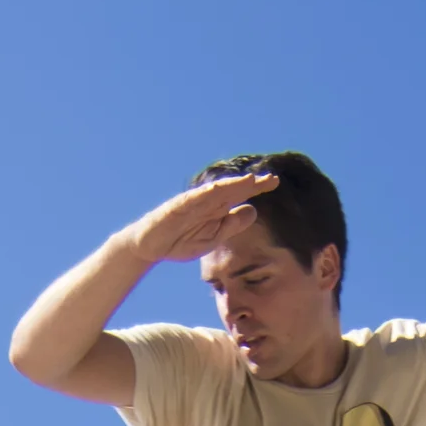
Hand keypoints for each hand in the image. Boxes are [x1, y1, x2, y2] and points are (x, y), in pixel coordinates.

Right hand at [138, 166, 279, 261]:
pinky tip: (220, 189)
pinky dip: (206, 193)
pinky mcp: (177, 207)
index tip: (274, 183)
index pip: (240, 195)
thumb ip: (231, 225)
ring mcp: (192, 202)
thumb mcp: (213, 238)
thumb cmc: (181, 241)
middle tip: (272, 178)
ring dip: (233, 185)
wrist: (151, 246)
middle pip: (232, 189)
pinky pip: (193, 199)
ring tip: (250, 181)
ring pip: (216, 191)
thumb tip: (252, 210)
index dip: (256, 188)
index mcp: (217, 209)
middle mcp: (207, 201)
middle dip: (251, 184)